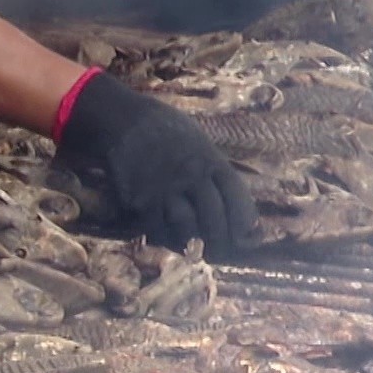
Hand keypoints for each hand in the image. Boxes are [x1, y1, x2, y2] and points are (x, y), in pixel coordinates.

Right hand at [57, 73, 259, 254]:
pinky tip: (172, 240)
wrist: (125, 121)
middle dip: (221, 240)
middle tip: (221, 252)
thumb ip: (215, 170)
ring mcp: (167, 188)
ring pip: (187, 227)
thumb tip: (230, 199)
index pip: (237, 197)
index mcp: (211, 160)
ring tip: (197, 250)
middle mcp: (192, 175)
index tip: (247, 236)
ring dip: (194, 243)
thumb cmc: (167, 131)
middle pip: (214, 217)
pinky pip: (158, 228)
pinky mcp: (142, 199)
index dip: (245, 221)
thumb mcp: (200, 142)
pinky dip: (167, 239)